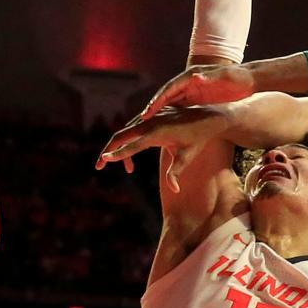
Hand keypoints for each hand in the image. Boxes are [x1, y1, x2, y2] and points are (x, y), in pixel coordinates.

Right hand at [95, 108, 220, 191]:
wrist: (208, 117)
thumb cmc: (198, 139)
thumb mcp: (187, 156)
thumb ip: (176, 172)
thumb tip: (175, 191)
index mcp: (156, 133)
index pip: (131, 146)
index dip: (117, 155)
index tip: (103, 162)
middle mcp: (150, 123)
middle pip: (120, 136)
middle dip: (108, 151)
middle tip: (99, 167)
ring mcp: (149, 118)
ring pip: (126, 132)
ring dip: (120, 148)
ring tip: (129, 170)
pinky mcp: (151, 116)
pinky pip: (134, 128)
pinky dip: (129, 141)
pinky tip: (133, 154)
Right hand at [140, 65, 256, 119]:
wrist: (250, 80)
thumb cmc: (238, 78)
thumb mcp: (225, 77)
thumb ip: (210, 77)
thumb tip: (195, 76)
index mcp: (192, 76)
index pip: (169, 89)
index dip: (157, 100)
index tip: (147, 112)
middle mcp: (188, 83)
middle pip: (165, 97)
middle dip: (153, 109)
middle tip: (139, 122)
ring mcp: (192, 91)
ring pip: (170, 104)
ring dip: (159, 114)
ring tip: (146, 127)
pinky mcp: (197, 98)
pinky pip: (180, 109)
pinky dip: (170, 117)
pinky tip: (165, 128)